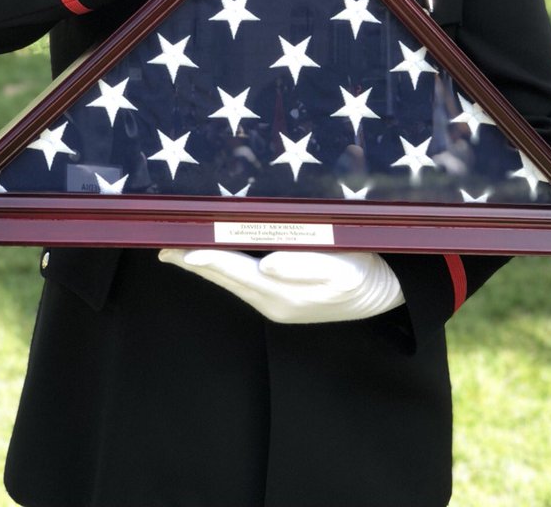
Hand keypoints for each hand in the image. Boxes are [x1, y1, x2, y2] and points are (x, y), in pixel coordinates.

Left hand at [158, 248, 403, 323]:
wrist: (386, 292)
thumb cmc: (363, 272)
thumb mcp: (340, 266)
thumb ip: (303, 265)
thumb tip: (266, 264)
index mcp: (283, 294)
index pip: (234, 270)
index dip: (206, 258)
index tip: (180, 249)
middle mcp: (273, 302)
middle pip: (225, 278)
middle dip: (195, 262)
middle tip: (164, 247)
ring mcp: (277, 304)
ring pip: (232, 281)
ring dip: (206, 266)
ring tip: (180, 251)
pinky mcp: (284, 300)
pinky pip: (244, 282)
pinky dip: (225, 268)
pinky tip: (217, 257)